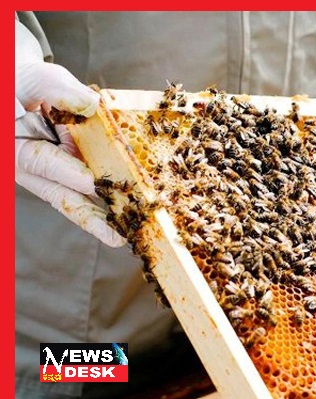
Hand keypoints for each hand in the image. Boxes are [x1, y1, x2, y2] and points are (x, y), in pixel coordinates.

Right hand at [15, 20, 125, 246]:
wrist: (25, 93)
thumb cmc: (29, 85)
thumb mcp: (38, 80)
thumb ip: (58, 90)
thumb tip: (88, 104)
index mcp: (18, 148)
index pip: (45, 163)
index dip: (70, 173)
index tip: (93, 183)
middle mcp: (35, 171)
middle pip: (64, 197)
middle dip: (92, 218)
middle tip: (117, 236)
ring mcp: (54, 178)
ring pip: (79, 203)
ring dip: (105, 220)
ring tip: (129, 236)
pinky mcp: (71, 179)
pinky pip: (90, 196)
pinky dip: (110, 207)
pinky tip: (132, 219)